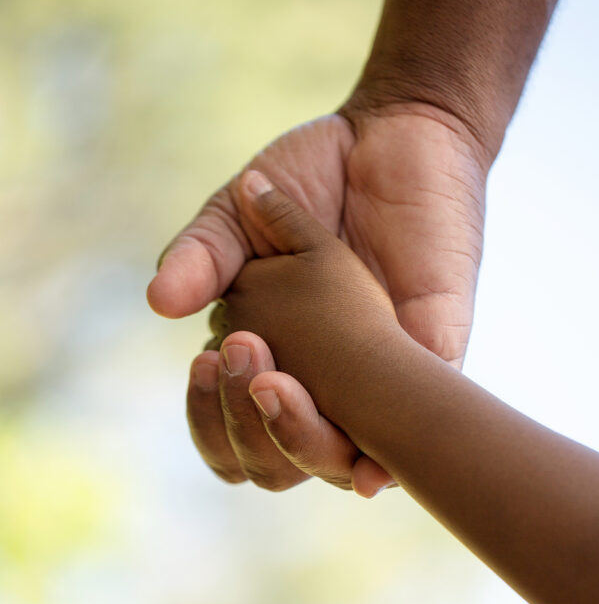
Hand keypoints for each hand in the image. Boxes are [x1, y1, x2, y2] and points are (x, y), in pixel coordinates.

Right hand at [148, 103, 486, 492]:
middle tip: (243, 352)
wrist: (394, 131)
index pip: (232, 437)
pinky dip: (390, 461)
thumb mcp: (240, 214)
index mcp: (272, 362)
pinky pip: (419, 428)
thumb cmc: (314, 175)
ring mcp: (379, 378)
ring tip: (273, 382)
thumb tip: (158, 303)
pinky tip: (368, 472)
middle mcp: (324, 386)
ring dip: (301, 440)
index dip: (210, 420)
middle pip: (279, 466)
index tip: (203, 361)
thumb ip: (202, 257)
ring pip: (342, 465)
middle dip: (250, 428)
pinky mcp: (435, 354)